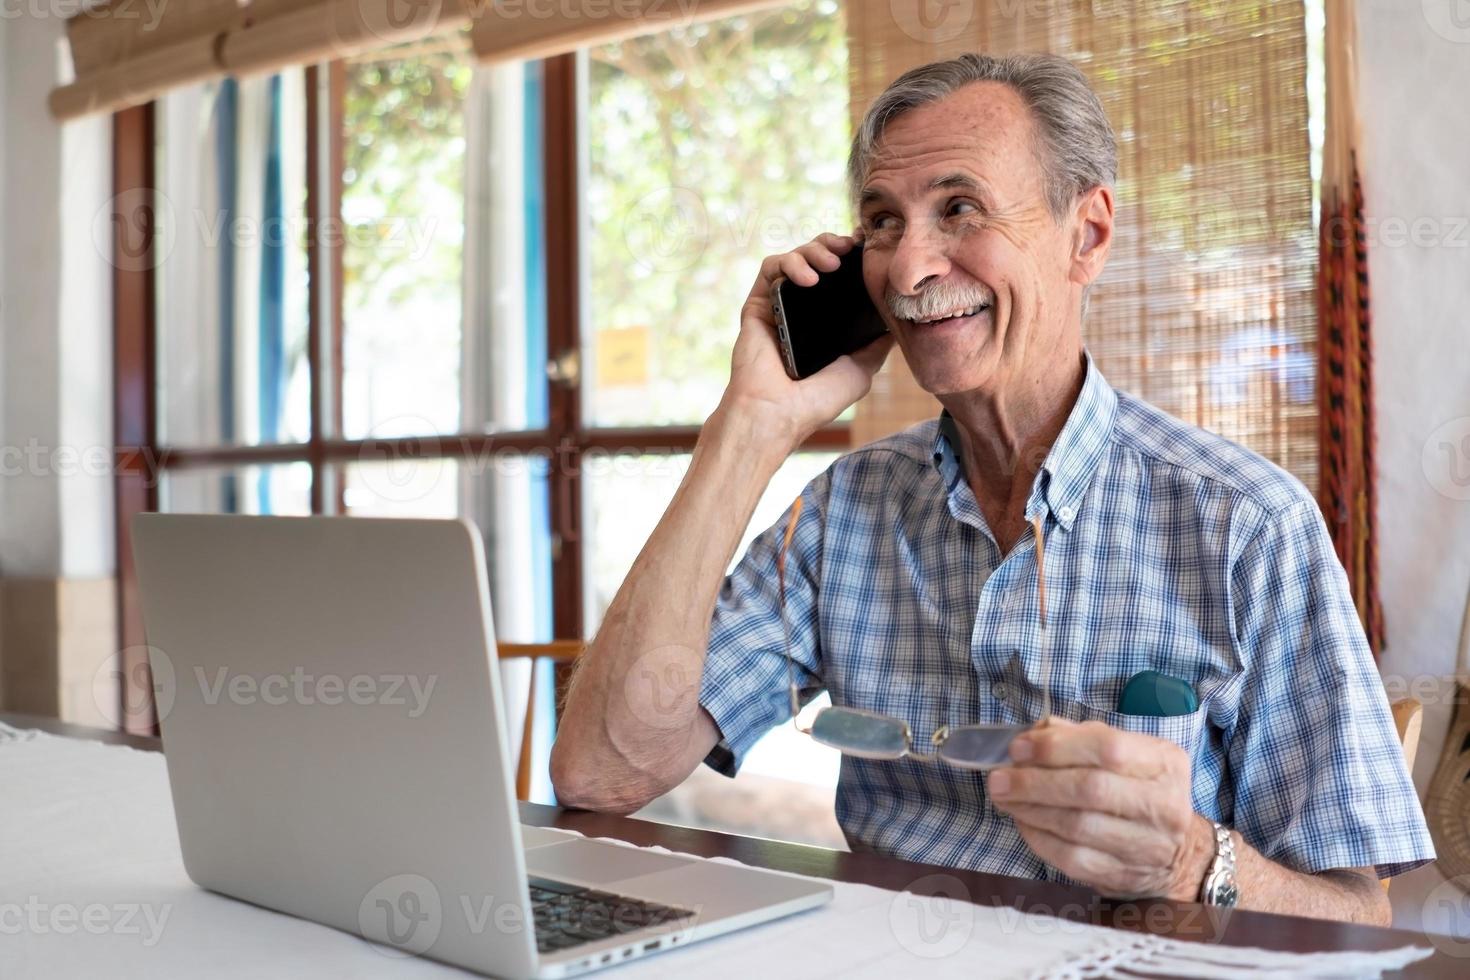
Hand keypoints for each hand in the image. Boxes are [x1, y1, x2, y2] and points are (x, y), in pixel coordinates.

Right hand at [720, 233, 893, 453]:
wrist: (778, 412)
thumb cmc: (817, 399)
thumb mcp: (861, 368)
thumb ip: (877, 342)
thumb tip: (897, 320)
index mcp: (826, 322)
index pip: (839, 277)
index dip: (853, 256)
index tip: (867, 245)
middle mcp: (802, 310)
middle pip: (817, 258)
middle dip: (834, 244)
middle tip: (849, 246)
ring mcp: (779, 305)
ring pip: (795, 256)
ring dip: (814, 249)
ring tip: (830, 263)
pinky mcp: (757, 304)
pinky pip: (771, 268)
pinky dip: (790, 263)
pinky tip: (807, 278)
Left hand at [987, 717, 1213, 900]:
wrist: (1176, 853)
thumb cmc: (1137, 790)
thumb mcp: (1124, 753)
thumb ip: (1079, 738)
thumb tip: (1031, 736)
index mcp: (1164, 763)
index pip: (1108, 748)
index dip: (1056, 748)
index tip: (1018, 748)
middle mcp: (1163, 804)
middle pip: (1089, 789)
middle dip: (1035, 782)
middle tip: (999, 778)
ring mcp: (1147, 846)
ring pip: (1077, 826)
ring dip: (1030, 809)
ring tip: (1004, 797)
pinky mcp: (1124, 876)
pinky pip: (1071, 858)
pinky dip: (1038, 838)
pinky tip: (1023, 821)